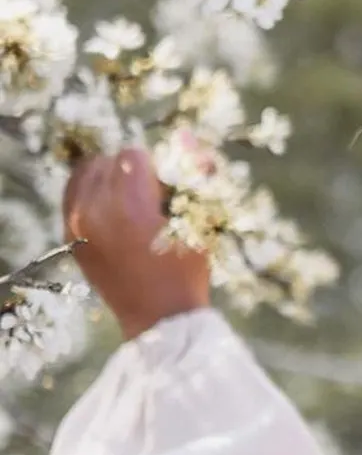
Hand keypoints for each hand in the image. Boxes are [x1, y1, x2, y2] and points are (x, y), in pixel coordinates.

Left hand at [63, 148, 210, 340]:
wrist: (159, 320)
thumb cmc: (187, 273)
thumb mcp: (199, 222)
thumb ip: (195, 175)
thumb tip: (185, 135)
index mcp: (128, 204)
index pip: (133, 154)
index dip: (155, 168)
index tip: (165, 193)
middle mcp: (94, 209)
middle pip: (109, 161)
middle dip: (131, 173)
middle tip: (150, 201)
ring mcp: (76, 223)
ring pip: (87, 174)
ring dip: (109, 180)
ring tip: (129, 206)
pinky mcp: (69, 236)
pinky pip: (73, 194)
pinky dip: (91, 194)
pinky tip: (111, 212)